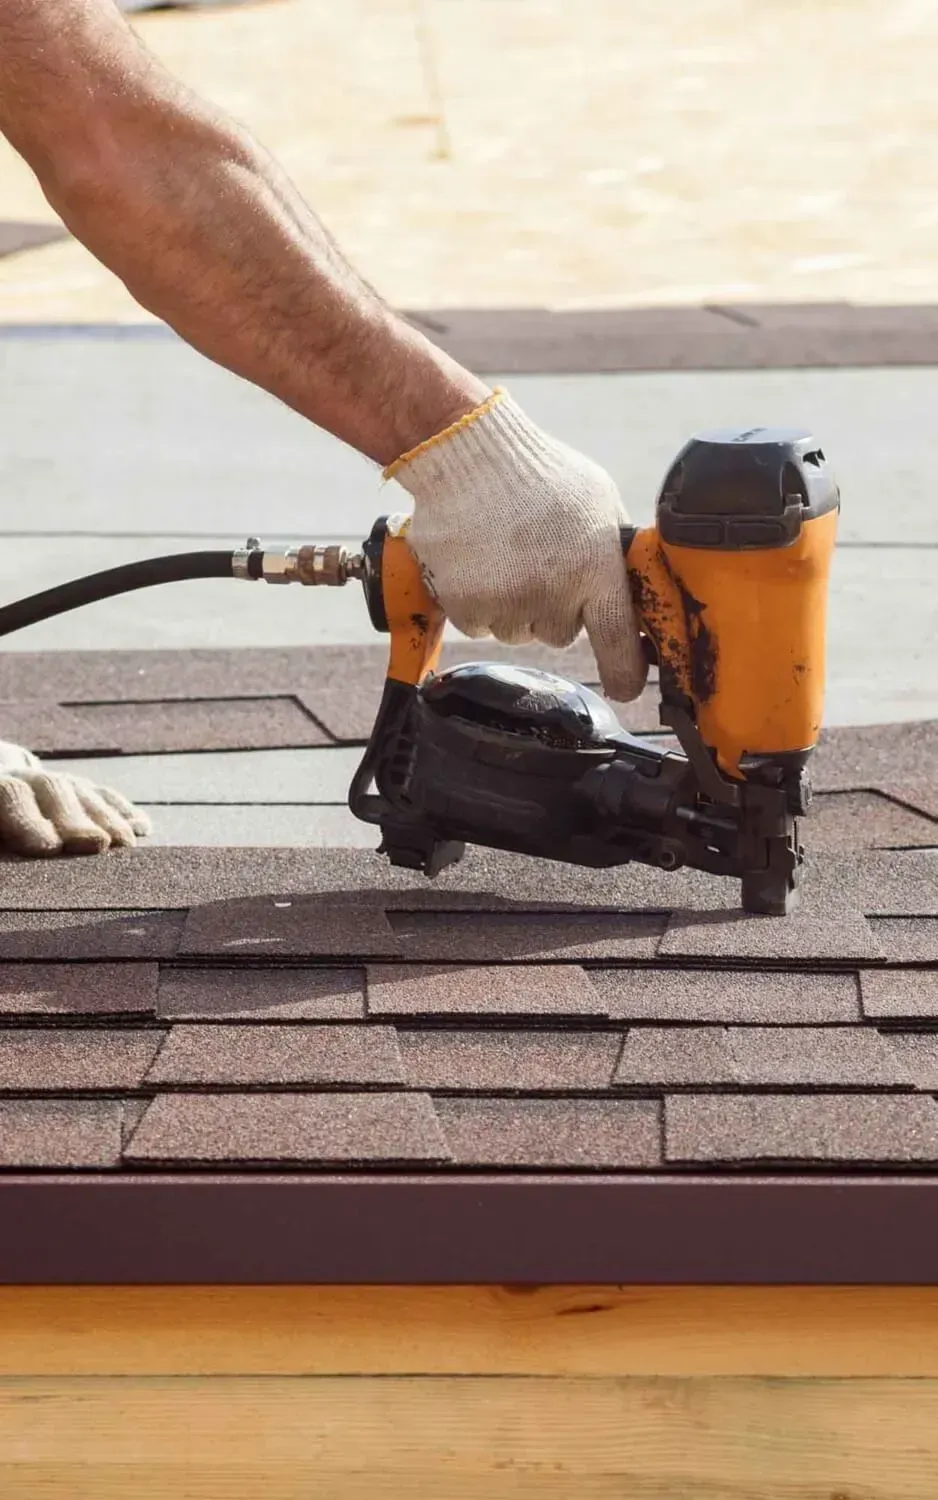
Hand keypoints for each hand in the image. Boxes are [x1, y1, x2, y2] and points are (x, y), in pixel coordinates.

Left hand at [0, 742, 150, 857]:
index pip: (11, 797)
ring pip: (84, 792)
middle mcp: (28, 779)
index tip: (48, 847)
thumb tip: (13, 861)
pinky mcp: (80, 788)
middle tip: (95, 845)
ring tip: (126, 844)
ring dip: (107, 818)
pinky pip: (105, 795)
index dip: (28, 820)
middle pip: (55, 790)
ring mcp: (58, 781)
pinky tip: (142, 828)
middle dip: (76, 818)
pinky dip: (123, 811)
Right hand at [387, 389, 646, 701]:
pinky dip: (478, 602)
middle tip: (539, 561)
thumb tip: (634, 588)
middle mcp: (551, 594)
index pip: (618, 641)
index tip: (625, 687)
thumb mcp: (599, 502)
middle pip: (560, 634)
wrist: (466, 454)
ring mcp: (505, 604)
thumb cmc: (539, 473)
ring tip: (504, 555)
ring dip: (514, 606)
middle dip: (554, 607)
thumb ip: (615, 551)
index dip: (624, 672)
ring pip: (518, 631)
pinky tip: (478, 561)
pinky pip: (480, 625)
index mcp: (595, 568)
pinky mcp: (463, 606)